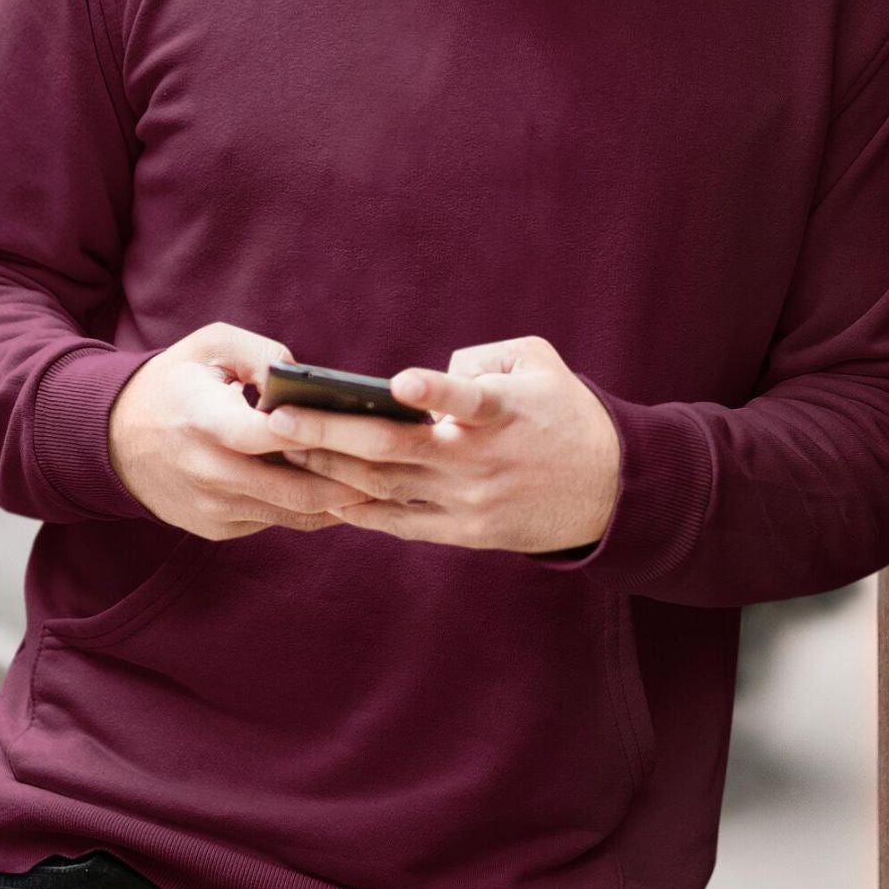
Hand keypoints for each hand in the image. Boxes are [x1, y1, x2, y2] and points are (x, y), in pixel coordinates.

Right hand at [107, 322, 373, 538]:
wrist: (114, 439)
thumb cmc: (173, 381)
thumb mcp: (209, 345)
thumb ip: (260, 353)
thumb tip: (306, 377)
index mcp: (201, 420)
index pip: (263, 436)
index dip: (309, 434)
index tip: (356, 427)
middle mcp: (206, 471)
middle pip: (292, 489)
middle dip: (348, 482)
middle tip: (397, 470)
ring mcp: (211, 507)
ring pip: (290, 513)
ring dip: (338, 502)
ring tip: (386, 485)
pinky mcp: (216, 528)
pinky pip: (275, 522)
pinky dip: (311, 511)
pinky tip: (346, 494)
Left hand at [265, 334, 621, 552]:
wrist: (609, 491)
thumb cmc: (566, 412)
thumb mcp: (539, 363)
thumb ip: (481, 357)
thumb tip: (426, 380)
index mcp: (504, 413)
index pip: (469, 400)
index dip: (436, 391)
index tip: (399, 382)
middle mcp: (480, 461)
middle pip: (396, 448)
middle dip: (332, 432)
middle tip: (279, 417)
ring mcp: (469, 502)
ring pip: (387, 487)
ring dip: (331, 469)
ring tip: (282, 449)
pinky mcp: (465, 532)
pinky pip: (402, 524)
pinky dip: (362, 512)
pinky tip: (323, 495)